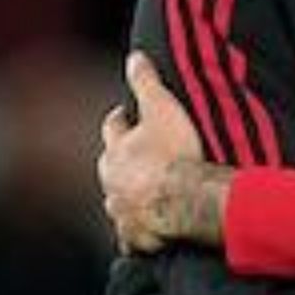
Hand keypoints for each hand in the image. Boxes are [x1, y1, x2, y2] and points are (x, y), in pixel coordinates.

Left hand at [98, 52, 232, 251]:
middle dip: (120, 161)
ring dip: (127, 196)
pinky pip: (131, 235)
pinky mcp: (135, 236)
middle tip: (139, 156)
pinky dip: (136, 232)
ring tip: (144, 194)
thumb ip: (146, 82)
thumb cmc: (175, 155)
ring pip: (117, 202)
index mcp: (115, 150)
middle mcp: (111, 182)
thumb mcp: (162, 108)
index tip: (128, 115)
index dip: (121, 119)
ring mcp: (121, 211)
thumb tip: (134, 57)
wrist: (184, 202)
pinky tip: (145, 232)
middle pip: (110, 167)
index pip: (113, 128)